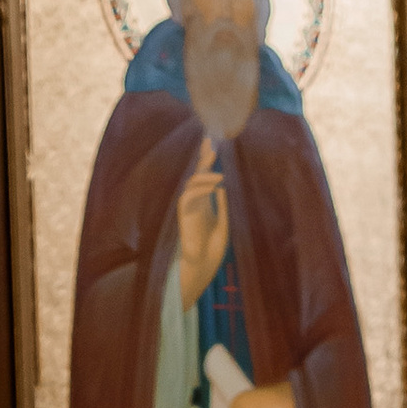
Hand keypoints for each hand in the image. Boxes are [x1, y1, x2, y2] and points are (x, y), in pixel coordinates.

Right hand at [173, 135, 229, 306]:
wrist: (202, 266)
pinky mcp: (184, 215)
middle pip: (197, 173)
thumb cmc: (212, 249)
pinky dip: (201, 188)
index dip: (208, 160)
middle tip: (210, 141)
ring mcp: (189, 207)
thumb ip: (222, 205)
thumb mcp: (223, 223)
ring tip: (220, 171)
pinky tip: (215, 184)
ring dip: (205, 174)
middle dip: (203, 157)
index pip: (206, 176)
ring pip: (192, 183)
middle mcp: (196, 201)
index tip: (214, 143)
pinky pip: (189, 196)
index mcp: (206, 202)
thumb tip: (222, 185)